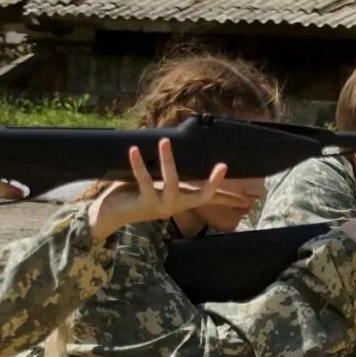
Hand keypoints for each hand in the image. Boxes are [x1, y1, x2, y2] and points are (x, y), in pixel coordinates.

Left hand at [86, 140, 252, 239]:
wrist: (110, 215)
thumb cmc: (133, 195)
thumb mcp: (156, 184)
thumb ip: (167, 173)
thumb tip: (175, 147)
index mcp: (180, 201)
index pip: (207, 198)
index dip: (226, 198)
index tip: (245, 199)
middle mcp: (174, 205)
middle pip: (200, 196)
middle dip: (213, 184)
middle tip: (223, 166)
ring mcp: (160, 206)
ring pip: (171, 182)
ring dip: (168, 160)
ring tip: (165, 141)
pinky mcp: (144, 203)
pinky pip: (143, 180)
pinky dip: (139, 164)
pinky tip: (134, 150)